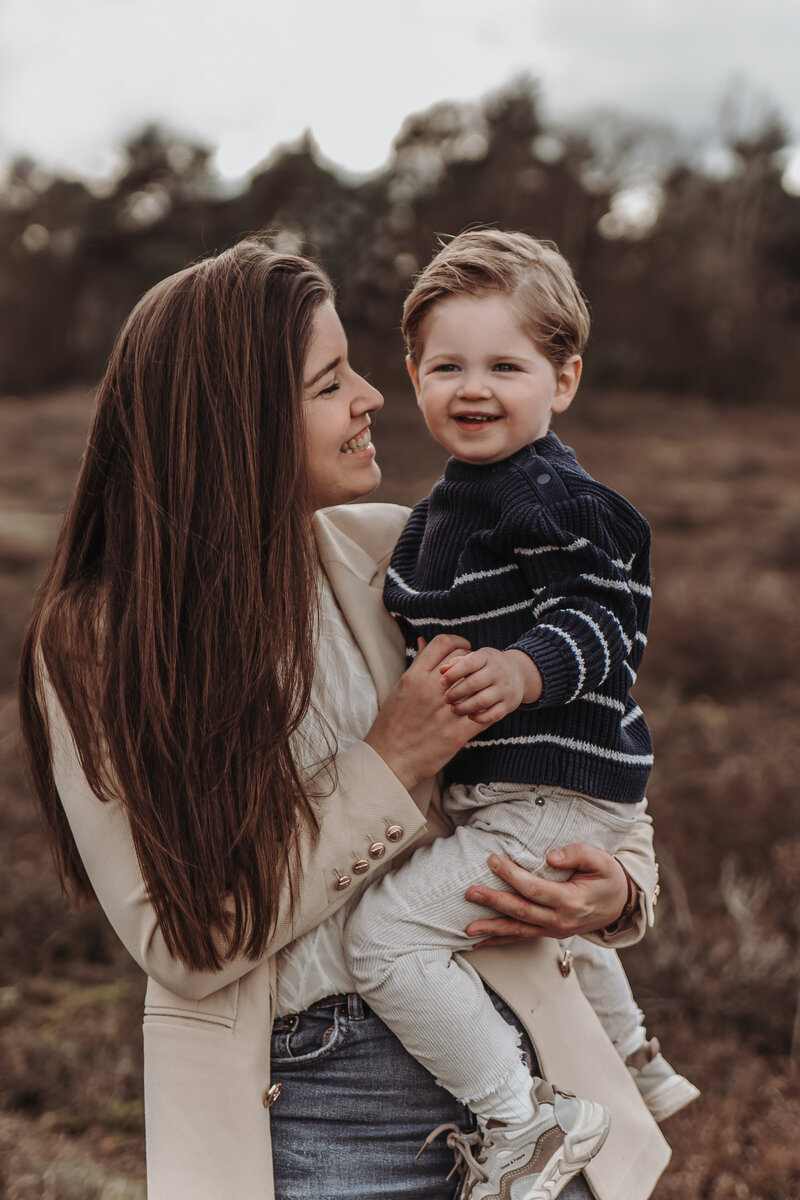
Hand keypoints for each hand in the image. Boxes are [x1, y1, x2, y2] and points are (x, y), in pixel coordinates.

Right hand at [365, 635, 484, 790]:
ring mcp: (445, 711)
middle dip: (470, 659)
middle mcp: (430, 689)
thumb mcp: (399, 690)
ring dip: (479, 682)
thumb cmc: (391, 725)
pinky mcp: (457, 733)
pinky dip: (487, 707)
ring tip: (478, 687)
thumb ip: (416, 666)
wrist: (389, 760)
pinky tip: (484, 707)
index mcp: (413, 677)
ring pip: (475, 682)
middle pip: (462, 659)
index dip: (457, 641)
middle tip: (472, 667)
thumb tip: (423, 641)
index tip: (462, 647)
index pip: (442, 643)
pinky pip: (483, 713)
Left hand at [440, 648, 542, 723]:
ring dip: (464, 707)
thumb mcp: (476, 659)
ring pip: (482, 701)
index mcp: (488, 657)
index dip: (453, 674)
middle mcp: (499, 672)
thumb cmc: (487, 666)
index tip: (442, 682)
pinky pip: (493, 715)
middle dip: (456, 693)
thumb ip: (458, 663)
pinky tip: (469, 715)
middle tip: (445, 698)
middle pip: (473, 684)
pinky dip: (479, 718)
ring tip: (453, 708)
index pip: (468, 664)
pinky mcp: (510, 704)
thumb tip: (442, 670)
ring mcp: (506, 689)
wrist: (518, 673)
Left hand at [463, 843, 628, 944]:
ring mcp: (554, 930)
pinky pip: (522, 938)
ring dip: (491, 929)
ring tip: (467, 929)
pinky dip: (500, 941)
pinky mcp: (549, 933)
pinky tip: (481, 943)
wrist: (621, 905)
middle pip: (521, 912)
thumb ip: (577, 854)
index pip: (535, 889)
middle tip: (470, 892)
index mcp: (571, 901)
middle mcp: (560, 920)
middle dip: (493, 902)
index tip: (492, 860)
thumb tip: (550, 856)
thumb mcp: (601, 860)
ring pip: (518, 931)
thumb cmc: (608, 878)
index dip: (512, 875)